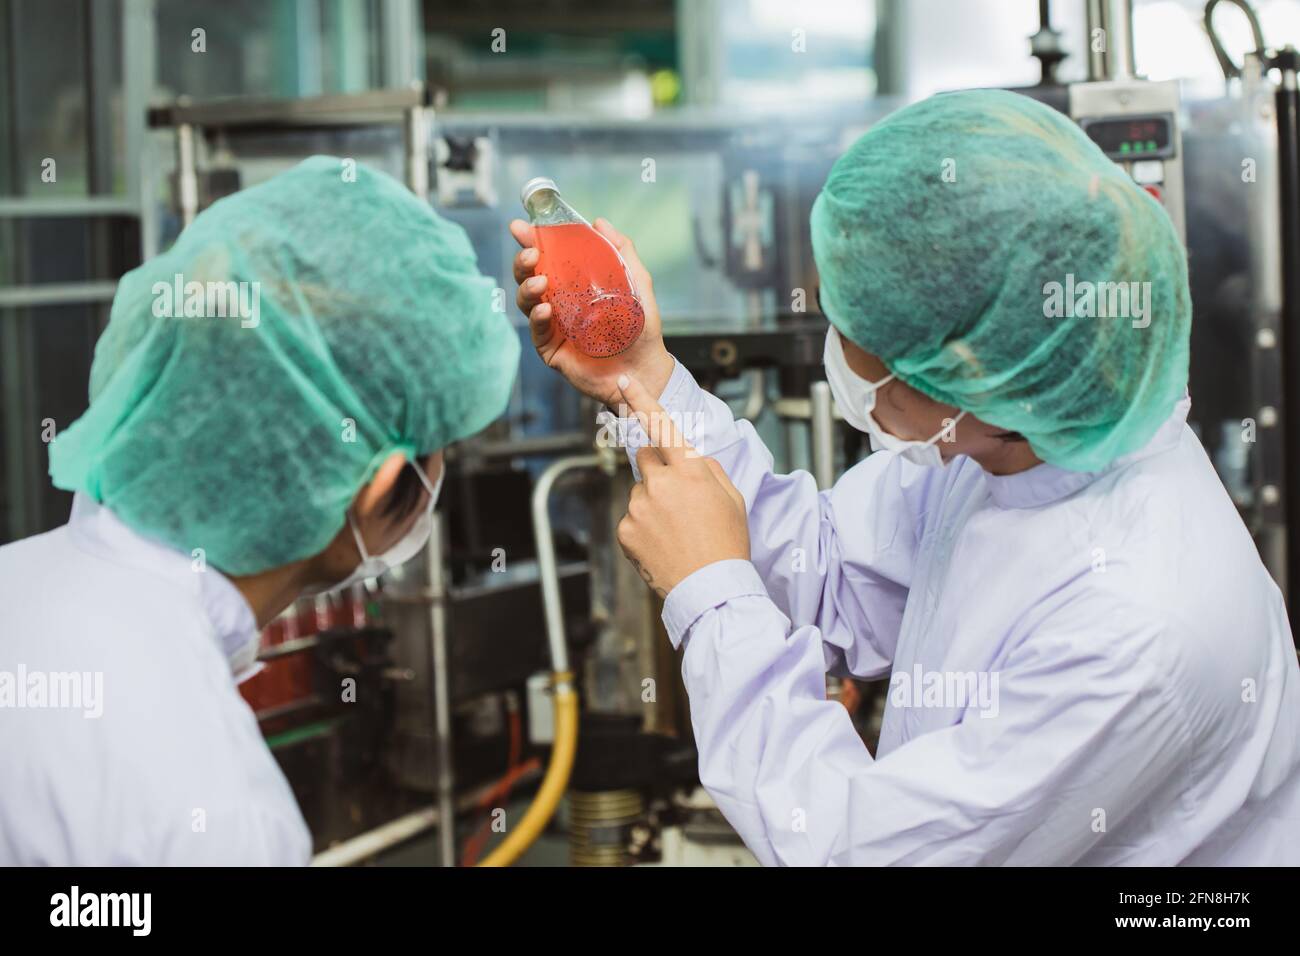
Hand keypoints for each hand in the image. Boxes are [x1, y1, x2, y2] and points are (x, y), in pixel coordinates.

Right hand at [510, 217, 674, 407]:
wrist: (644, 367)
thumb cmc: (640, 329)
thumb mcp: (637, 282)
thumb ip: (622, 251)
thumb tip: (600, 223)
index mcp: (573, 284)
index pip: (547, 258)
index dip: (531, 241)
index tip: (520, 227)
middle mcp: (559, 302)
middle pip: (529, 277)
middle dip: (523, 263)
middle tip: (532, 254)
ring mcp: (553, 326)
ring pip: (526, 302)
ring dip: (527, 288)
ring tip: (540, 282)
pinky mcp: (551, 349)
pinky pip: (537, 330)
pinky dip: (537, 317)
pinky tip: (546, 309)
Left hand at [614, 373, 749, 597]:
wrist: (710, 588)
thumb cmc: (727, 542)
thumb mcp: (732, 498)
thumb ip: (708, 469)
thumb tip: (690, 458)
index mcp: (690, 470)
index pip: (660, 425)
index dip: (640, 400)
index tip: (623, 383)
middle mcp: (660, 483)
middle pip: (645, 456)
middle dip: (656, 466)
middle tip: (678, 498)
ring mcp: (639, 507)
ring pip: (640, 491)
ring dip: (653, 503)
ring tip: (676, 531)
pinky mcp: (626, 530)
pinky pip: (631, 518)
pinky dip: (643, 528)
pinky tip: (663, 544)